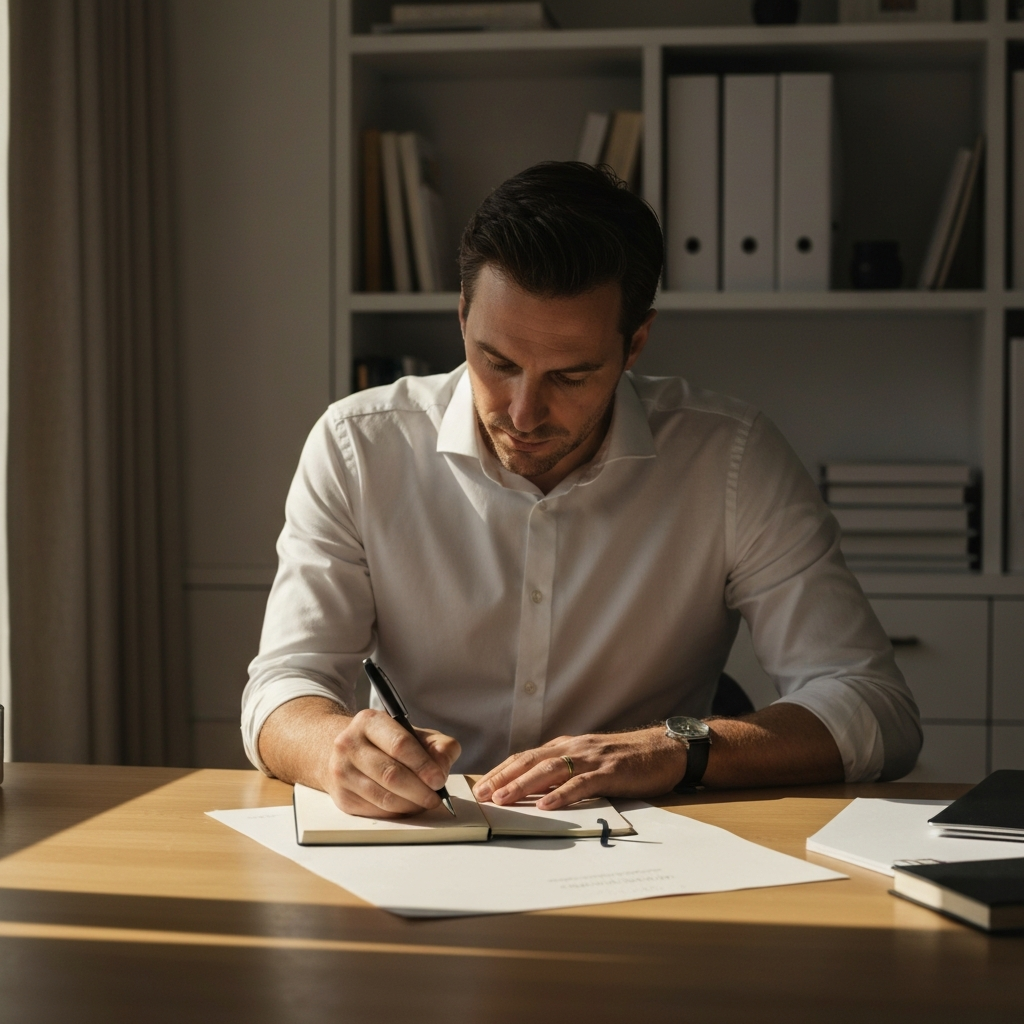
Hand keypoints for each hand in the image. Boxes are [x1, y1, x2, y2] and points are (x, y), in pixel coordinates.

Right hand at [322, 709, 460, 817]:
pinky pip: (376, 811)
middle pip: (391, 774)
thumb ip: (438, 745)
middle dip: (419, 790)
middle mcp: (349, 744)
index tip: (439, 780)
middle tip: (435, 797)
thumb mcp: (415, 734)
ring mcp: (342, 772)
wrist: (348, 752)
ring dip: (410, 804)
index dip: (423, 765)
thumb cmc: (386, 742)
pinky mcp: (342, 797)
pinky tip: (407, 805)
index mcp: (369, 721)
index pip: (399, 745)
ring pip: (383, 797)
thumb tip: (443, 766)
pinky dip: (397, 812)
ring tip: (424, 802)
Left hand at [472, 727, 688, 810]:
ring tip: (503, 799)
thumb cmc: (626, 760)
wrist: (665, 750)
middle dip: (504, 778)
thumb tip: (535, 790)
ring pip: (550, 770)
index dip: (502, 771)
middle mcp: (575, 748)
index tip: (481, 787)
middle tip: (482, 795)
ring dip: (524, 786)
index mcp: (567, 746)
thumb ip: (566, 770)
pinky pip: (581, 784)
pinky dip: (562, 794)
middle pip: (531, 761)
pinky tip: (547, 805)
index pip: (526, 757)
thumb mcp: (590, 760)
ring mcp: (592, 759)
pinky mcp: (610, 772)